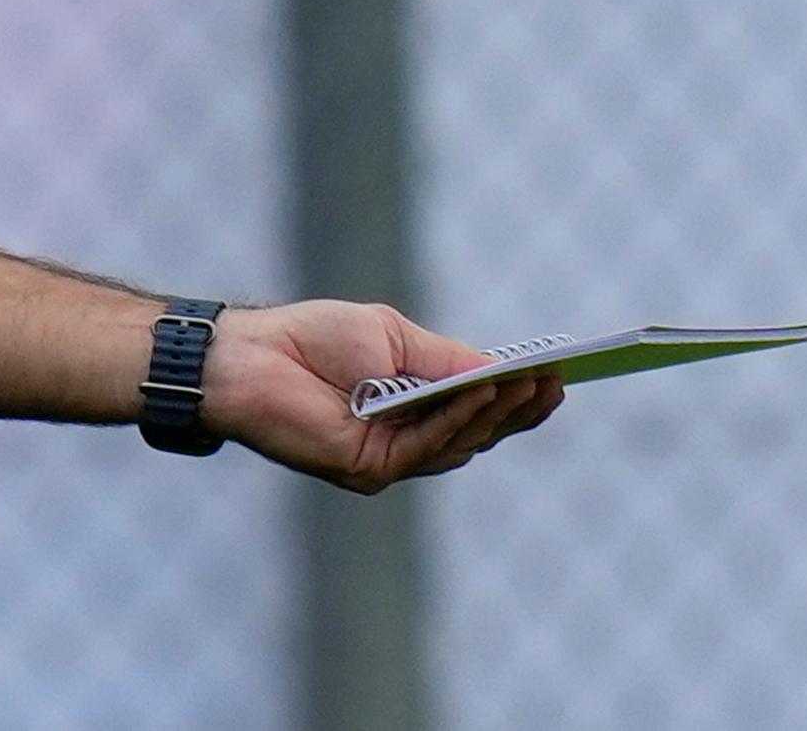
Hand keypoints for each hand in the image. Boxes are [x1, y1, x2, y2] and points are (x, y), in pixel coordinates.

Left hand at [202, 300, 565, 491]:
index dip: (521, 398)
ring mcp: (391, 460)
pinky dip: (455, 417)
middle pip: (481, 432)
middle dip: (520, 407)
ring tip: (524, 381)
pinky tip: (477, 389)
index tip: (559, 375)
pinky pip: (424, 444)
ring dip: (496, 411)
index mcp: (417, 408)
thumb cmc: (310, 340)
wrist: (246, 355)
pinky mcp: (369, 469)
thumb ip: (445, 358)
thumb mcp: (391, 337)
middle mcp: (409, 441)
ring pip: (460, 442)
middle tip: (553, 380)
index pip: (482, 411)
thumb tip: (504, 371)